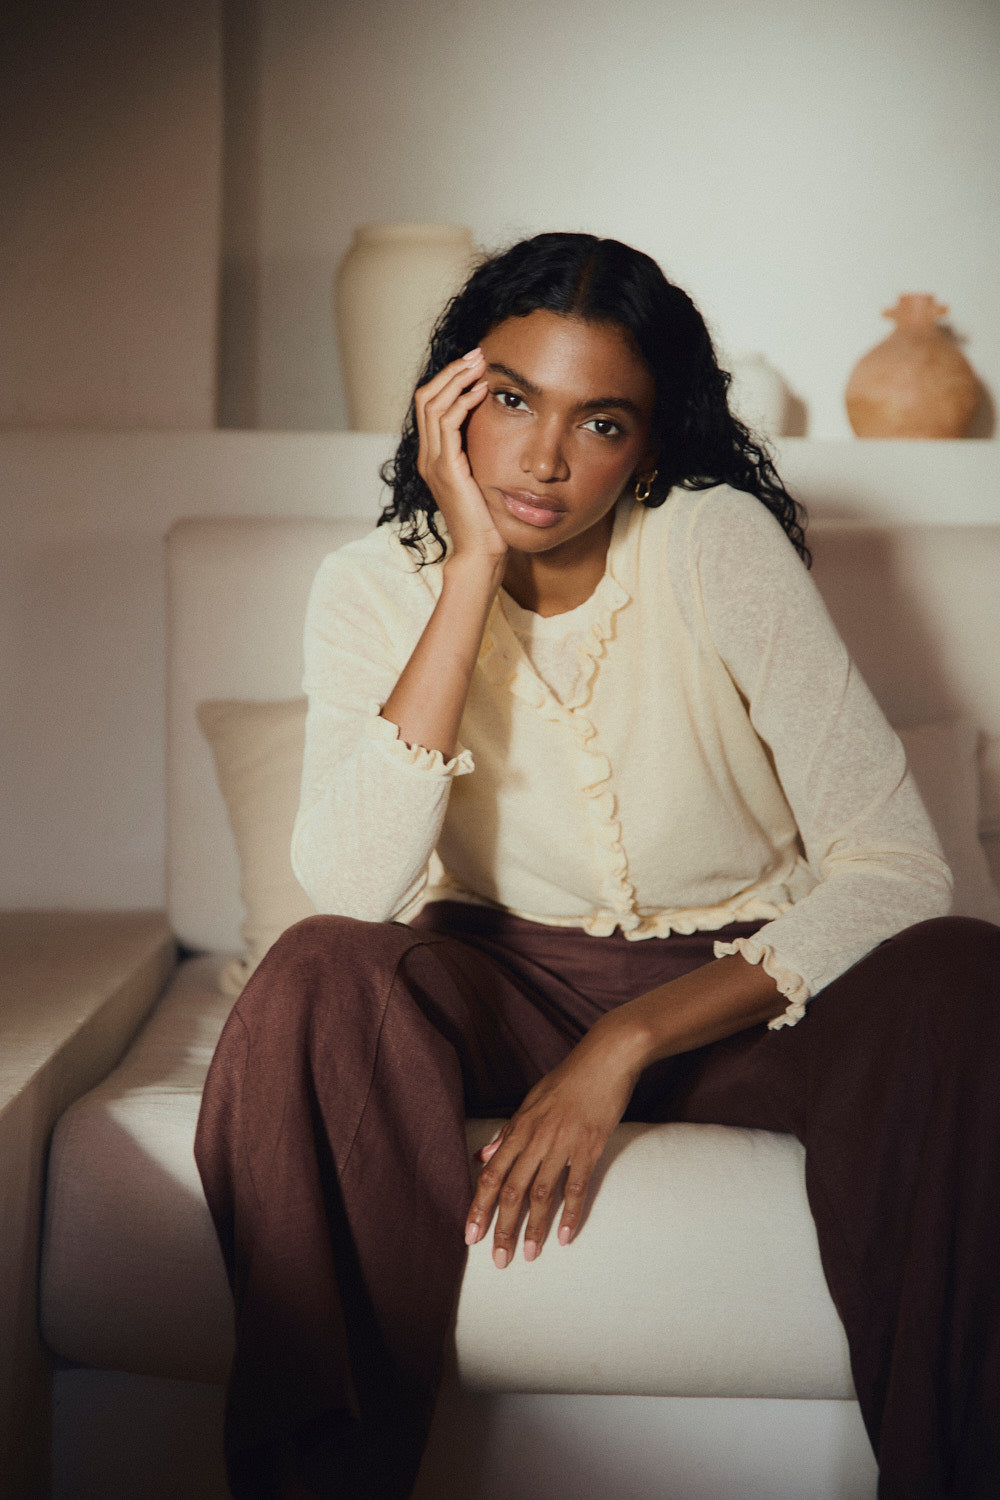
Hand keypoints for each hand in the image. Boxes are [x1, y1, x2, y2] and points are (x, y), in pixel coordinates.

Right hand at [414, 350, 506, 564]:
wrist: (482, 552)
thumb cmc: (488, 521)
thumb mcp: (483, 479)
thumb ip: (481, 455)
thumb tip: (499, 430)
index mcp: (434, 458)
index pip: (430, 406)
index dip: (449, 381)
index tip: (475, 365)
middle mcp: (428, 457)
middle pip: (426, 397)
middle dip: (452, 372)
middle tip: (478, 355)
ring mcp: (434, 463)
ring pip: (433, 404)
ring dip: (457, 379)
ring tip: (480, 365)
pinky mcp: (447, 469)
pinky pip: (447, 424)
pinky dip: (463, 402)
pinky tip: (483, 391)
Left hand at [464, 1017, 643, 1267]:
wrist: (605, 1057)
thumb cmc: (568, 1079)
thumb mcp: (531, 1100)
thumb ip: (507, 1132)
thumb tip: (481, 1156)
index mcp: (519, 1127)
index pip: (492, 1174)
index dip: (479, 1207)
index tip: (470, 1235)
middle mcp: (536, 1138)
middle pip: (512, 1190)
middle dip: (501, 1228)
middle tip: (497, 1260)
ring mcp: (563, 1143)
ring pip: (541, 1194)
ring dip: (533, 1228)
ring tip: (527, 1255)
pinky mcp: (589, 1147)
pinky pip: (576, 1186)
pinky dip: (570, 1214)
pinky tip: (565, 1236)